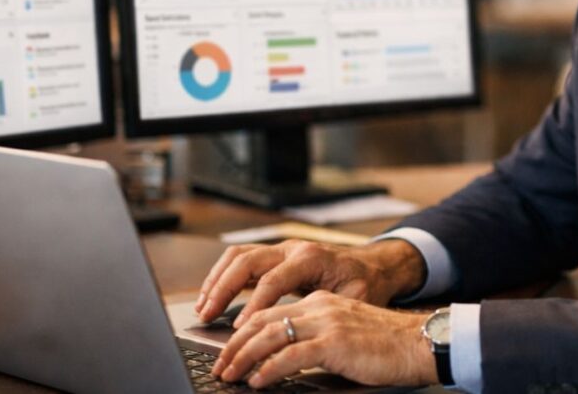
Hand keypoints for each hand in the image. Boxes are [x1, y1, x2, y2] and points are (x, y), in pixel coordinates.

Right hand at [195, 239, 426, 325]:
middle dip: (223, 288)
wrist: (374, 266)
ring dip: (217, 279)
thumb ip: (327, 309)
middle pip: (248, 261)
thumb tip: (302, 329)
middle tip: (206, 315)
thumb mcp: (354, 299)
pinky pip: (242, 260)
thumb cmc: (366, 284)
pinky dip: (223, 276)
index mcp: (311, 258)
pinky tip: (213, 297)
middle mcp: (293, 248)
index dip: (254, 304)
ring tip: (202, 307)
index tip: (240, 328)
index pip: (274, 280)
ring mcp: (282, 249)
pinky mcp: (276, 256)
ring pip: (239, 255)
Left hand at [211, 291, 436, 387]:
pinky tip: (258, 381)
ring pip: (271, 335)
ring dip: (244, 357)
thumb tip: (284, 359)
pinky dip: (269, 369)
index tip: (230, 352)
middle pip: (262, 320)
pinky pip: (291, 355)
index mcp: (320, 301)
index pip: (271, 312)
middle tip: (220, 365)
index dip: (244, 333)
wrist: (418, 342)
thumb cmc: (386, 345)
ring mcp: (327, 322)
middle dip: (235, 345)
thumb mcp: (345, 333)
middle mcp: (320, 306)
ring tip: (229, 375)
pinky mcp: (335, 343)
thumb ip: (316, 339)